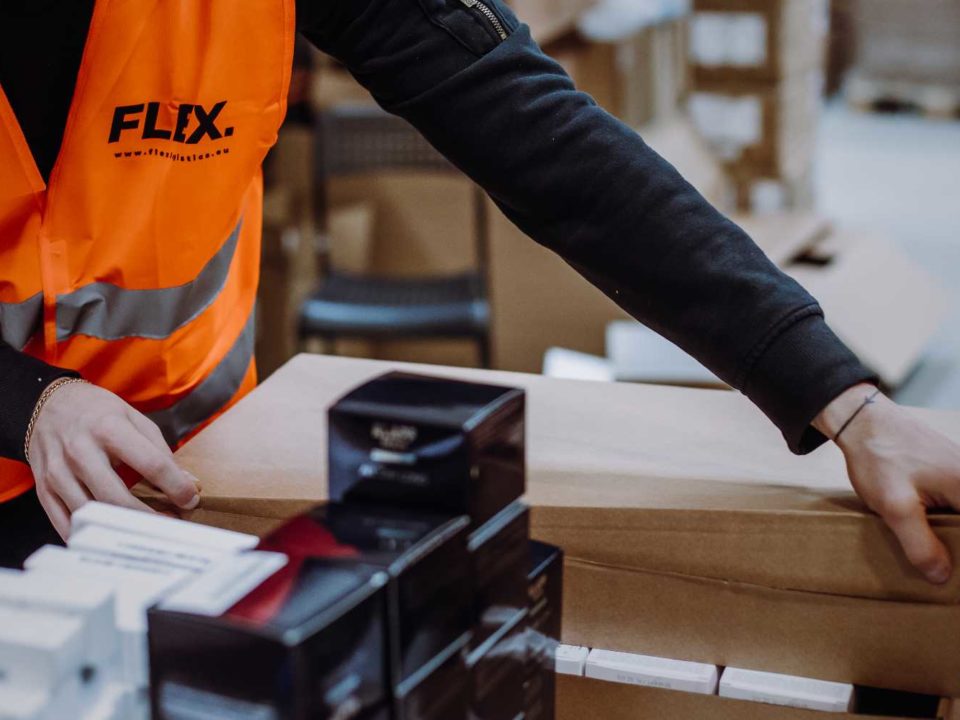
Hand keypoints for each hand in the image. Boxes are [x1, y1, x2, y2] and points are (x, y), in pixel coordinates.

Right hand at [28, 381, 200, 538]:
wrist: (46, 404)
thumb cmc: (97, 413)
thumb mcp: (133, 418)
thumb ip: (160, 450)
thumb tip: (187, 482)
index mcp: (109, 428)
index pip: (150, 463)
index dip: (175, 485)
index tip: (190, 499)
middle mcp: (80, 451)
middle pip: (117, 496)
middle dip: (148, 516)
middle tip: (170, 523)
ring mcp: (57, 472)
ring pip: (90, 513)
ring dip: (120, 528)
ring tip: (144, 531)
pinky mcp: (43, 488)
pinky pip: (64, 522)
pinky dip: (87, 535)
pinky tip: (108, 537)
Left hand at [815, 384, 959, 583]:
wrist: (862, 420)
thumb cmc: (880, 457)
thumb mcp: (896, 506)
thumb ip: (920, 545)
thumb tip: (942, 578)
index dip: (957, 551)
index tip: (946, 566)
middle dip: (952, 545)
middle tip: (935, 568)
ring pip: (959, 517)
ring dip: (948, 536)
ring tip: (930, 556)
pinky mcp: (949, 474)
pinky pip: (953, 506)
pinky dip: (943, 522)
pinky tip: (924, 533)